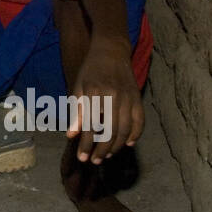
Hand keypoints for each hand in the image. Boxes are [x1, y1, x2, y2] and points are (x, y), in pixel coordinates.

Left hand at [67, 35, 142, 164]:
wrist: (111, 51)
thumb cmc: (90, 71)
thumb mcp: (78, 88)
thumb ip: (76, 112)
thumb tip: (71, 135)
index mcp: (94, 93)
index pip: (90, 126)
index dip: (86, 144)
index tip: (82, 158)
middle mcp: (113, 96)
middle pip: (109, 131)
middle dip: (101, 149)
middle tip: (95, 161)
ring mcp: (128, 97)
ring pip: (125, 129)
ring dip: (117, 146)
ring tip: (107, 155)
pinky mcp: (138, 98)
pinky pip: (140, 122)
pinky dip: (135, 135)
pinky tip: (128, 144)